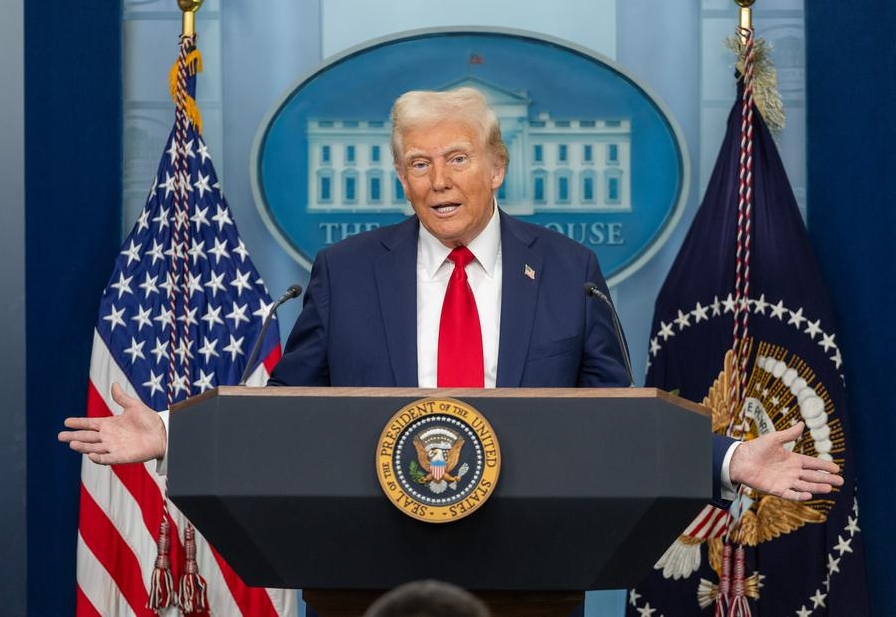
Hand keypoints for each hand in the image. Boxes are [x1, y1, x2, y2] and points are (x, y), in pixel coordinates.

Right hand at [58, 383, 165, 464]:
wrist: (163, 433)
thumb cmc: (149, 420)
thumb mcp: (134, 406)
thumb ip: (122, 398)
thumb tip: (114, 384)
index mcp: (110, 424)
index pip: (90, 424)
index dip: (79, 423)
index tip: (66, 422)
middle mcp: (109, 437)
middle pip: (88, 437)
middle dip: (74, 437)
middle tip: (60, 436)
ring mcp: (114, 447)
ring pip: (94, 448)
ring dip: (83, 447)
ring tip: (71, 443)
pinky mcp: (121, 457)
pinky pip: (107, 458)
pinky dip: (99, 458)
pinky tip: (90, 454)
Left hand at [729, 421, 843, 500]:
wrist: (739, 459)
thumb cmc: (756, 447)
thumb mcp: (774, 438)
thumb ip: (789, 434)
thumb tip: (801, 423)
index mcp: (792, 459)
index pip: (812, 463)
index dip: (824, 466)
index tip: (837, 468)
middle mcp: (791, 471)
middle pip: (812, 476)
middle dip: (826, 479)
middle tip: (841, 482)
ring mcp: (784, 481)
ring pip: (804, 485)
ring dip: (816, 487)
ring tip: (829, 488)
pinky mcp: (776, 489)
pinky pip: (790, 494)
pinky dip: (799, 495)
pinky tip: (808, 494)